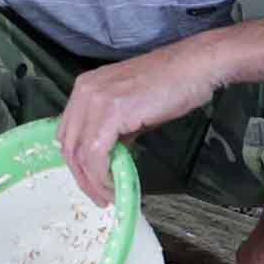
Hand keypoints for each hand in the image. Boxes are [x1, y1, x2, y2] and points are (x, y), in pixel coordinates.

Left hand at [59, 36, 226, 204]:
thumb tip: (110, 159)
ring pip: (80, 153)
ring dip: (92, 181)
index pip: (68, 133)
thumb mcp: (132, 109)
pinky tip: (114, 185)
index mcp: (84, 89)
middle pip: (68, 145)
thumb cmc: (171, 85)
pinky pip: (96, 153)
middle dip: (81, 176)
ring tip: (108, 197)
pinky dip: (101, 175)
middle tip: (98, 197)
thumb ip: (115, 132)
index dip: (77, 162)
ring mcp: (96, 100)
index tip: (91, 182)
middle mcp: (84, 92)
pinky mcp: (112, 112)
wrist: (195, 66)